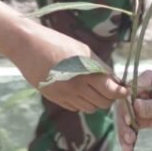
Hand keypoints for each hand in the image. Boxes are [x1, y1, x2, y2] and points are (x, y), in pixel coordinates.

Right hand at [12, 23, 127, 112]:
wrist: (27, 46)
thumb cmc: (57, 42)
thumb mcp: (83, 50)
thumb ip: (99, 66)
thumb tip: (114, 80)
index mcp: (86, 72)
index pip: (111, 91)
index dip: (121, 93)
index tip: (124, 90)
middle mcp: (77, 87)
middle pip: (103, 103)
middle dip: (109, 97)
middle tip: (109, 88)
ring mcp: (65, 95)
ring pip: (90, 108)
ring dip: (95, 100)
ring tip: (93, 88)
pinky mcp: (55, 99)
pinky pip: (75, 107)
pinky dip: (81, 102)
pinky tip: (78, 90)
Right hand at [117, 69, 151, 150]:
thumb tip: (135, 107)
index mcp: (144, 81)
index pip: (127, 94)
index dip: (125, 107)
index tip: (129, 121)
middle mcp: (139, 92)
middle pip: (124, 108)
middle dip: (123, 125)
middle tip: (127, 139)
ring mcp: (140, 105)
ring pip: (127, 119)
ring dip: (125, 133)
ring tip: (127, 148)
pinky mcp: (145, 116)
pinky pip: (134, 126)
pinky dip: (131, 136)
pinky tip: (129, 148)